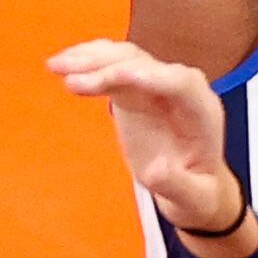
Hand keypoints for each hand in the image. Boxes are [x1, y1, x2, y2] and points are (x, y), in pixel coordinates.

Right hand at [52, 38, 245, 240]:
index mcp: (201, 110)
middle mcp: (181, 88)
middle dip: (107, 68)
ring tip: (56, 65)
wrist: (194, 186)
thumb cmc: (198, 193)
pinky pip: (113, 65)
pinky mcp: (136, 88)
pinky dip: (89, 62)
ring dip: (90, 58)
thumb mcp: (193, 199)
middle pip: (144, 64)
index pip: (178, 82)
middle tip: (70, 79)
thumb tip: (155, 169)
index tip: (116, 78)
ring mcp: (157, 84)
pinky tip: (65, 62)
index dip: (148, 75)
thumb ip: (177, 185)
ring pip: (124, 58)